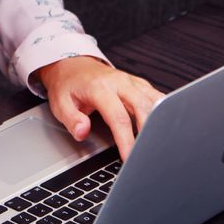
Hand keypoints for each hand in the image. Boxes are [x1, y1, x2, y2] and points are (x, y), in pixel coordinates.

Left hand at [36, 56, 164, 161]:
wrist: (73, 65)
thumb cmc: (68, 85)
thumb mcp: (60, 103)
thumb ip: (71, 119)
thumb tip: (83, 132)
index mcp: (100, 87)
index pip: (118, 117)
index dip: (126, 140)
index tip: (129, 157)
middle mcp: (119, 82)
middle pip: (143, 107)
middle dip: (148, 133)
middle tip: (147, 155)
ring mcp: (132, 82)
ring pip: (154, 101)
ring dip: (159, 122)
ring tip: (158, 145)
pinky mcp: (139, 84)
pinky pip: (157, 97)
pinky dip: (163, 112)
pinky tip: (164, 128)